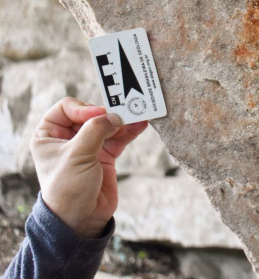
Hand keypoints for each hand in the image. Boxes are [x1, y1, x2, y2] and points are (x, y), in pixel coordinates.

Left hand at [30, 97, 147, 237]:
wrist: (81, 219)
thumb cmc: (67, 189)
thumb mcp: (77, 156)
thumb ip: (95, 131)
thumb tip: (114, 116)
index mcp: (48, 135)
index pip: (66, 108)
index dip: (83, 109)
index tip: (98, 117)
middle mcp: (67, 138)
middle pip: (91, 114)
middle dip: (107, 114)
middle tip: (122, 115)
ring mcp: (88, 146)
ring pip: (107, 125)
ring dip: (122, 121)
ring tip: (138, 116)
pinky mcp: (105, 155)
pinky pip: (119, 137)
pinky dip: (130, 131)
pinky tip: (140, 125)